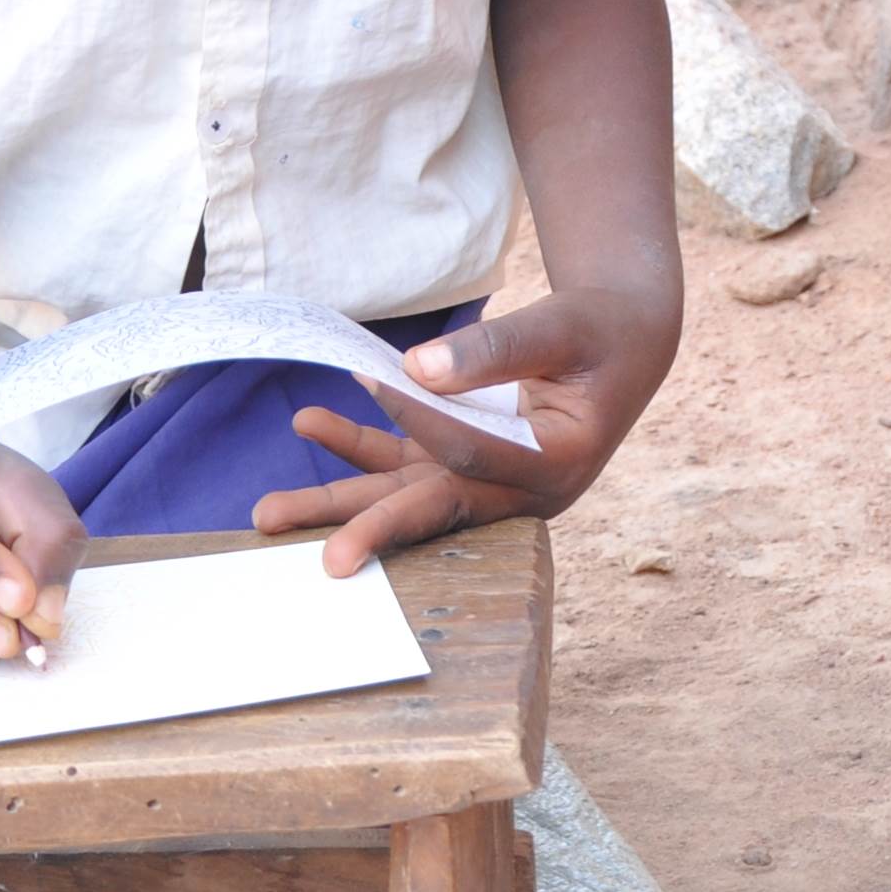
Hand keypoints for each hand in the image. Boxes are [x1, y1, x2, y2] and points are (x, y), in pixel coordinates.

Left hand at [251, 287, 680, 574]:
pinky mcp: (460, 463)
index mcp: (557, 466)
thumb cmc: (599, 331)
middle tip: (324, 564)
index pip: (473, 455)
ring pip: (402, 497)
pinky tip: (309, 424)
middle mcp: (518, 491)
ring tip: (268, 513)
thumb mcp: (563, 326)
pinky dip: (355, 446)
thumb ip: (495, 349)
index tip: (380, 379)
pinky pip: (400, 463)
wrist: (622, 343)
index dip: (424, 419)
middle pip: (432, 510)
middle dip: (370, 530)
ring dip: (336, 503)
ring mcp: (485, 481)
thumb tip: (414, 368)